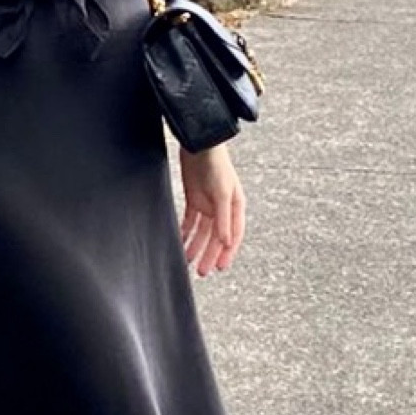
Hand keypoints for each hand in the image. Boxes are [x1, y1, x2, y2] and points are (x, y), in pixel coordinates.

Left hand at [178, 142, 244, 276]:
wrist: (200, 143)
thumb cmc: (216, 165)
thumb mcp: (222, 193)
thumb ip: (224, 218)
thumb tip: (227, 242)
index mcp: (236, 207)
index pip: (232, 236)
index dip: (226, 253)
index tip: (219, 268)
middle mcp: (223, 208)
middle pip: (215, 237)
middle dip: (209, 254)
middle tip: (202, 271)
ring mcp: (208, 204)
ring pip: (201, 232)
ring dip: (195, 246)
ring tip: (188, 261)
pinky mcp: (194, 198)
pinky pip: (190, 221)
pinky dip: (185, 232)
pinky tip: (180, 242)